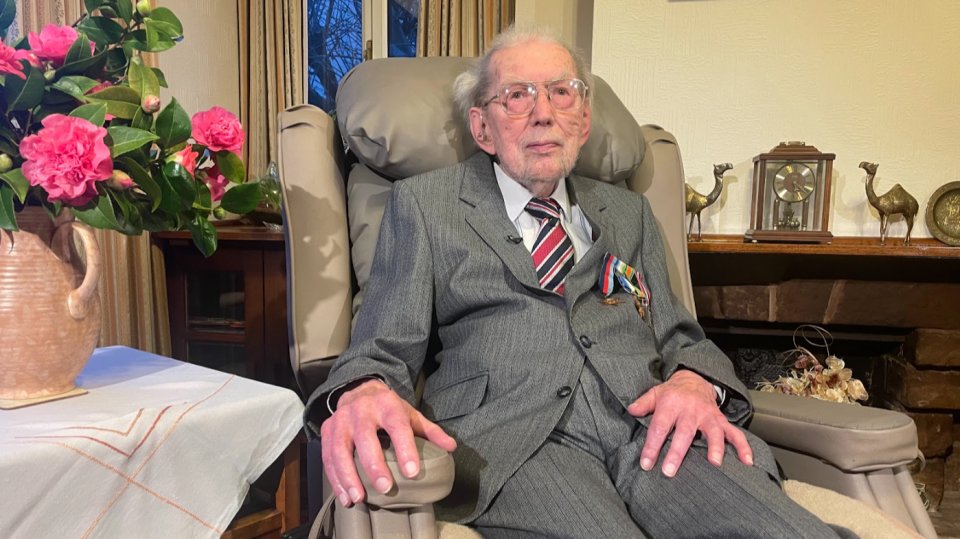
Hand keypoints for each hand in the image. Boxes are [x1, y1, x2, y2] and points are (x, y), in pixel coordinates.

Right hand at [320, 379, 457, 507]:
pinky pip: (328, 457)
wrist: (358, 390)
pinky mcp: (327, 430)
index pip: (397, 426)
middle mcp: (361, 409)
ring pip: (340, 449)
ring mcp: (341, 419)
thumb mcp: (410, 415)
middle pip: (365, 438)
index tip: (412, 472)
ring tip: (359, 497)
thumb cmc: (388, 408)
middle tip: (386, 488)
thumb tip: (451, 447)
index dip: (405, 449)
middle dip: (375, 465)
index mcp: (387, 404)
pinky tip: (346, 496)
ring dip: (349, 476)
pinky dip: (335, 479)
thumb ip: (430, 431)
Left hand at [627, 370, 751, 477]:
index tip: (646, 464)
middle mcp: (691, 410)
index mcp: (672, 403)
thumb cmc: (672, 393)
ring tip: (714, 463)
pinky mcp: (721, 421)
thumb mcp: (655, 393)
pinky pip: (735, 433)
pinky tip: (747, 462)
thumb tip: (631, 410)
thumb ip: (643, 403)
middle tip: (669, 471)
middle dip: (677, 453)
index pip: (660, 426)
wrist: (695, 380)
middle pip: (684, 433)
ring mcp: (708, 416)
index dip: (652, 445)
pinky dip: (743, 447)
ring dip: (715, 447)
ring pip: (713, 432)